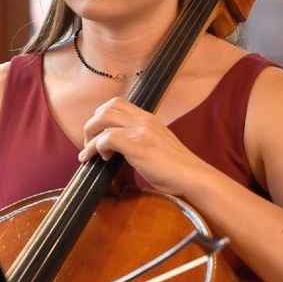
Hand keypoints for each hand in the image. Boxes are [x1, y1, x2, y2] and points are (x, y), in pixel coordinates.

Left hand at [78, 97, 199, 195]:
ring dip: (90, 136)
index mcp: (149, 119)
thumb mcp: (158, 147)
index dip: (101, 115)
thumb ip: (141, 142)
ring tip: (89, 153)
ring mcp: (141, 131)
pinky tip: (101, 160)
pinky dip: (96, 148)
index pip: (118, 103)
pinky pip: (107, 138)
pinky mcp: (138, 146)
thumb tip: (120, 150)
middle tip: (89, 144)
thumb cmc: (177, 170)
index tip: (98, 134)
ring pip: (103, 119)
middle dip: (91, 125)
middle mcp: (144, 120)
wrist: (193, 178)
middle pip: (107, 108)